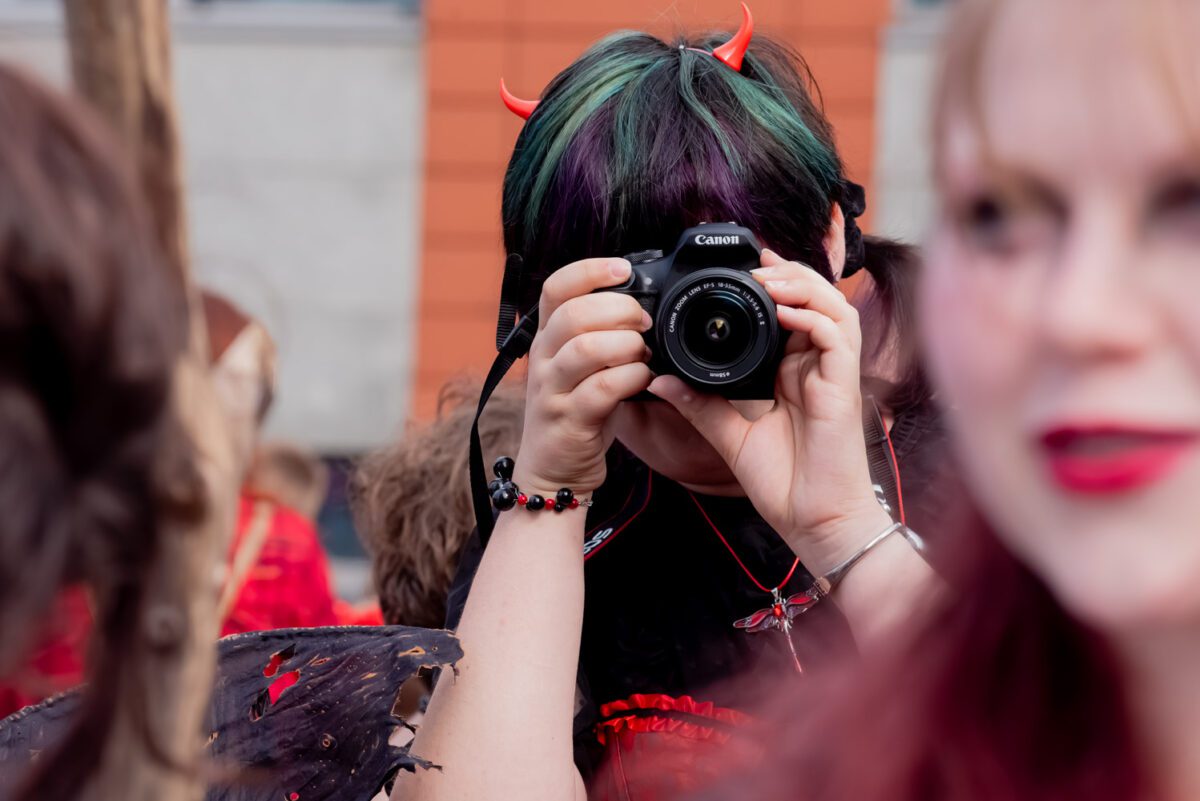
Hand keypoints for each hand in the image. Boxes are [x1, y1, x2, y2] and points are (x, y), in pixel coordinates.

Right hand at [516, 258, 654, 498]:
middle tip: (645, 322)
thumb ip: (599, 333)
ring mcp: (551, 390)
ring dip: (626, 345)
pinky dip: (631, 378)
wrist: (553, 471)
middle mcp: (543, 359)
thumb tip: (640, 303)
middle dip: (619, 309)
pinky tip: (644, 380)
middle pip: (574, 313)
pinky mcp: (568, 420)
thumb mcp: (580, 366)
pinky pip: (601, 389)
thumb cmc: (576, 411)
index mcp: (546, 338)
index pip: (556, 288)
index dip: (589, 270)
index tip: (623, 269)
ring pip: (586, 348)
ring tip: (644, 354)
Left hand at [648, 249, 888, 572]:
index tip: (738, 267)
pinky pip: (837, 336)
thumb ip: (697, 403)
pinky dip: (812, 317)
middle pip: (815, 297)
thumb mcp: (726, 434)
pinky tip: (784, 312)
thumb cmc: (781, 480)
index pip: (790, 310)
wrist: (812, 521)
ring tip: (766, 276)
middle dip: (787, 272)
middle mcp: (817, 365)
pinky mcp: (845, 386)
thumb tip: (659, 379)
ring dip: (801, 284)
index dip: (772, 283)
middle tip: (754, 261)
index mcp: (793, 370)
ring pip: (833, 306)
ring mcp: (833, 373)